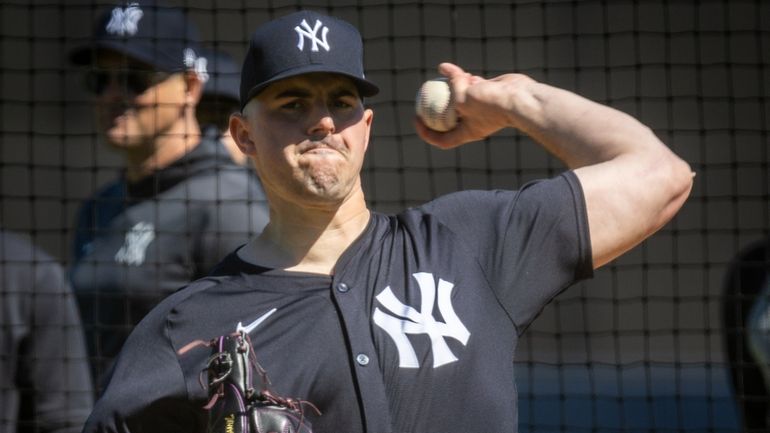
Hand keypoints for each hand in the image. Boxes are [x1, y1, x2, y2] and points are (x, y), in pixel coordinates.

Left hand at [414, 63, 535, 148]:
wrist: (519, 98)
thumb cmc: (491, 104)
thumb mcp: (463, 98)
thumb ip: (452, 86)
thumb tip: (443, 69)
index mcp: (466, 132)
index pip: (442, 139)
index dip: (426, 132)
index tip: (416, 119)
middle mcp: (473, 121)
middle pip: (449, 116)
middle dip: (437, 106)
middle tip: (424, 94)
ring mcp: (481, 107)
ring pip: (461, 97)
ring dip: (452, 87)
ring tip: (445, 78)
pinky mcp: (489, 93)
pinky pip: (473, 85)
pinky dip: (466, 79)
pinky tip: (463, 71)